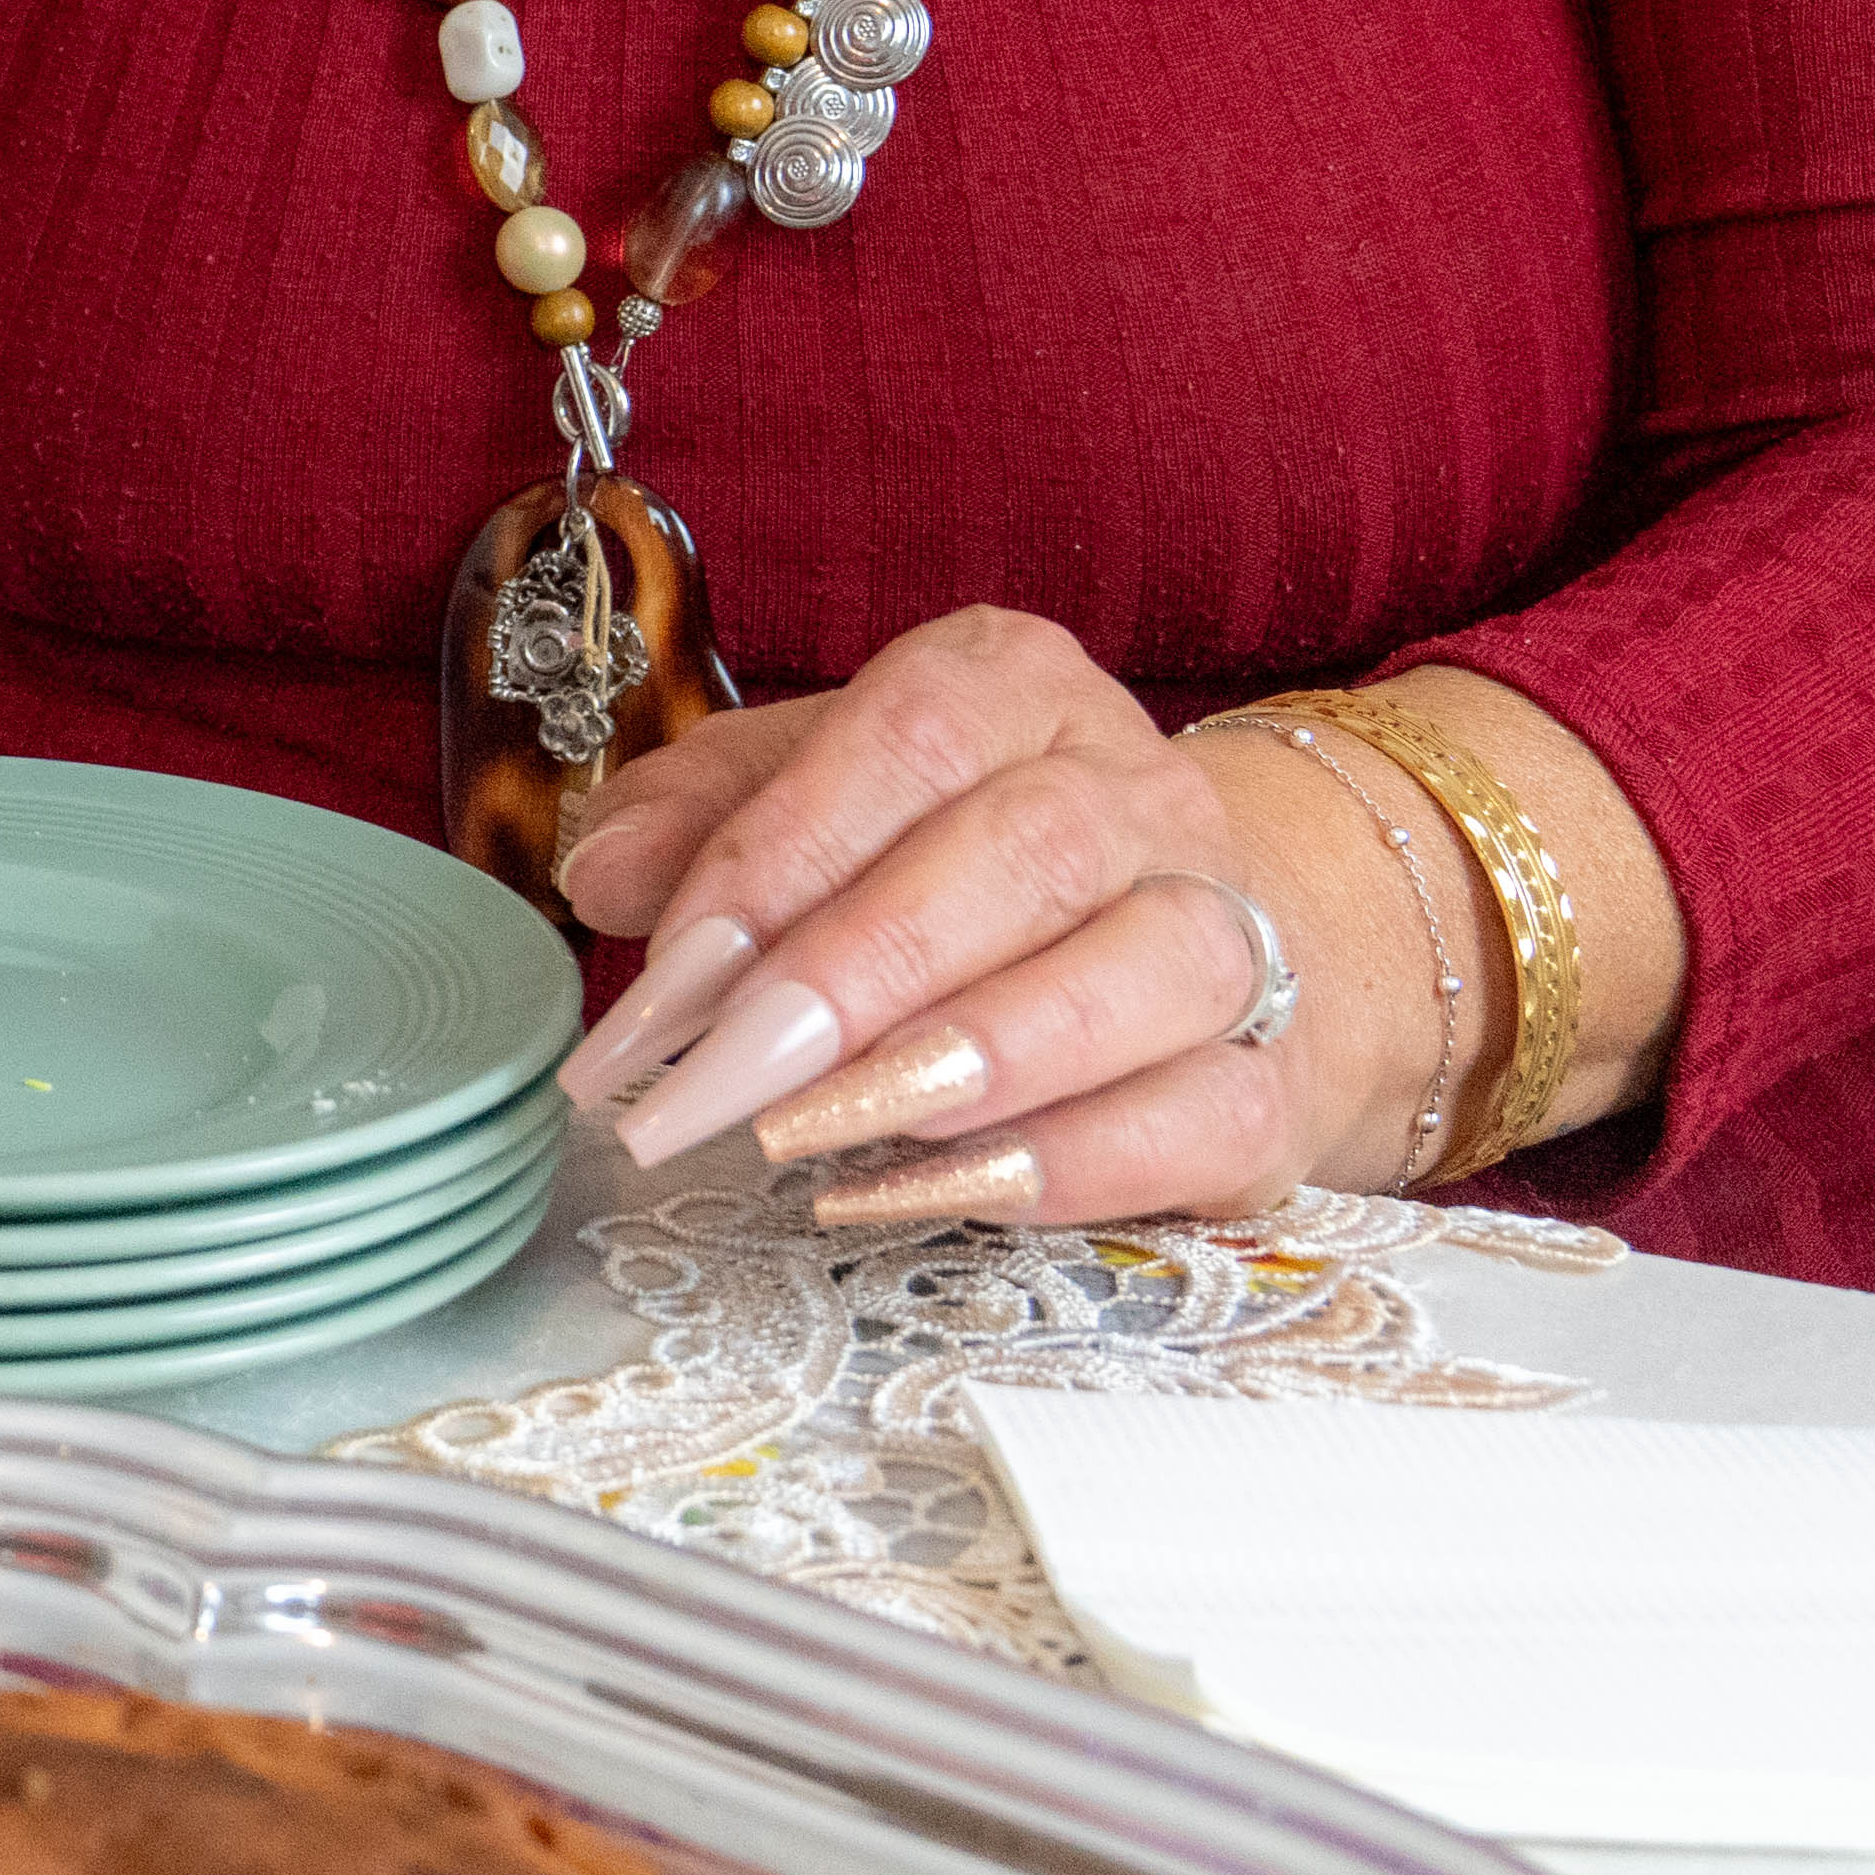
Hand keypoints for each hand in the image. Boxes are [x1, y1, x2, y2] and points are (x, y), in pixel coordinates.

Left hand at [547, 605, 1418, 1226]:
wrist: (1192, 941)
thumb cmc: (957, 860)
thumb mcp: (819, 793)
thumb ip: (707, 814)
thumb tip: (603, 873)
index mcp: (1017, 687)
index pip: (906, 741)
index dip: (780, 859)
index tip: (668, 979)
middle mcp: (1143, 790)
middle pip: (1023, 854)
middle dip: (855, 975)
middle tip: (717, 1082)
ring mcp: (1233, 930)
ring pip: (1139, 973)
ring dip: (967, 1061)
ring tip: (811, 1136)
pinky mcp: (1271, 1080)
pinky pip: (1194, 1113)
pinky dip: (1063, 1161)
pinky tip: (929, 1187)